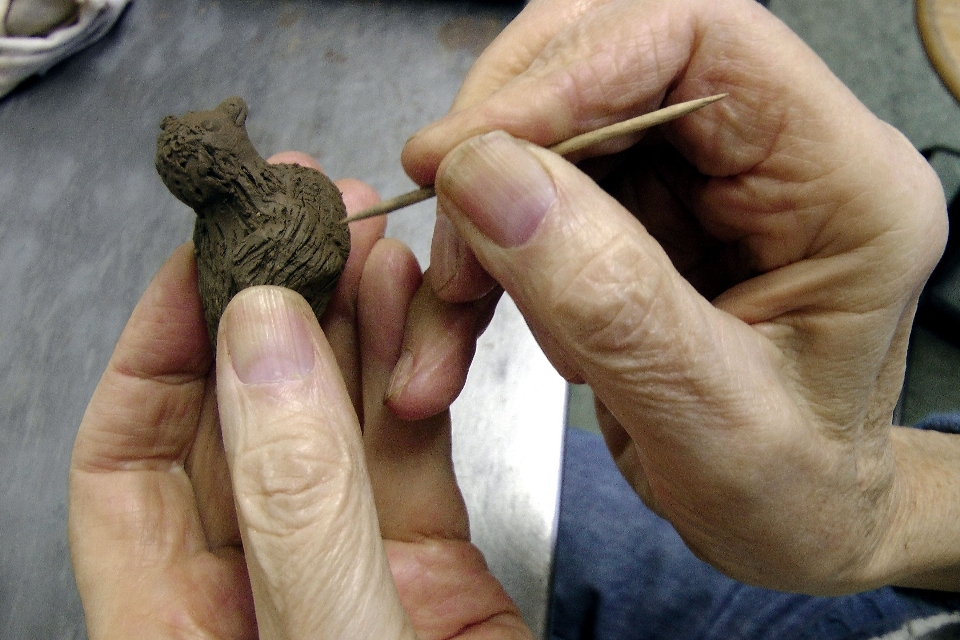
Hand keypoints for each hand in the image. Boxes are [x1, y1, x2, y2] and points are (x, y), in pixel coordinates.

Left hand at [68, 155, 529, 637]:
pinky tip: (413, 314)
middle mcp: (255, 589)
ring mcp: (347, 572)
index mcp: (176, 629)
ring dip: (347, 328)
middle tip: (302, 218)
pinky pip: (406, 452)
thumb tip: (257, 343)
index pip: (128, 457)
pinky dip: (412, 378)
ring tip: (367, 245)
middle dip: (266, 310)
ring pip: (331, 421)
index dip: (159, 344)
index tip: (207, 256)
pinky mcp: (429, 568)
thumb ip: (296, 504)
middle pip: (237, 419)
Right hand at [396, 0, 959, 593]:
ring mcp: (703, 178)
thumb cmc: (793, 493)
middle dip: (504, 149)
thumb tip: (487, 177)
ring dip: (479, 212)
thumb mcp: (711, 423)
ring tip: (448, 308)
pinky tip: (459, 320)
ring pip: (554, 128)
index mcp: (843, 183)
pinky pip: (534, 190)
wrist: (791, 524)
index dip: (571, 72)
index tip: (465, 151)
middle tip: (448, 244)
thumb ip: (609, 300)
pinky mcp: (646, 212)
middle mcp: (775, 155)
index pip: (703, 40)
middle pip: (610, 62)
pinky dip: (479, 250)